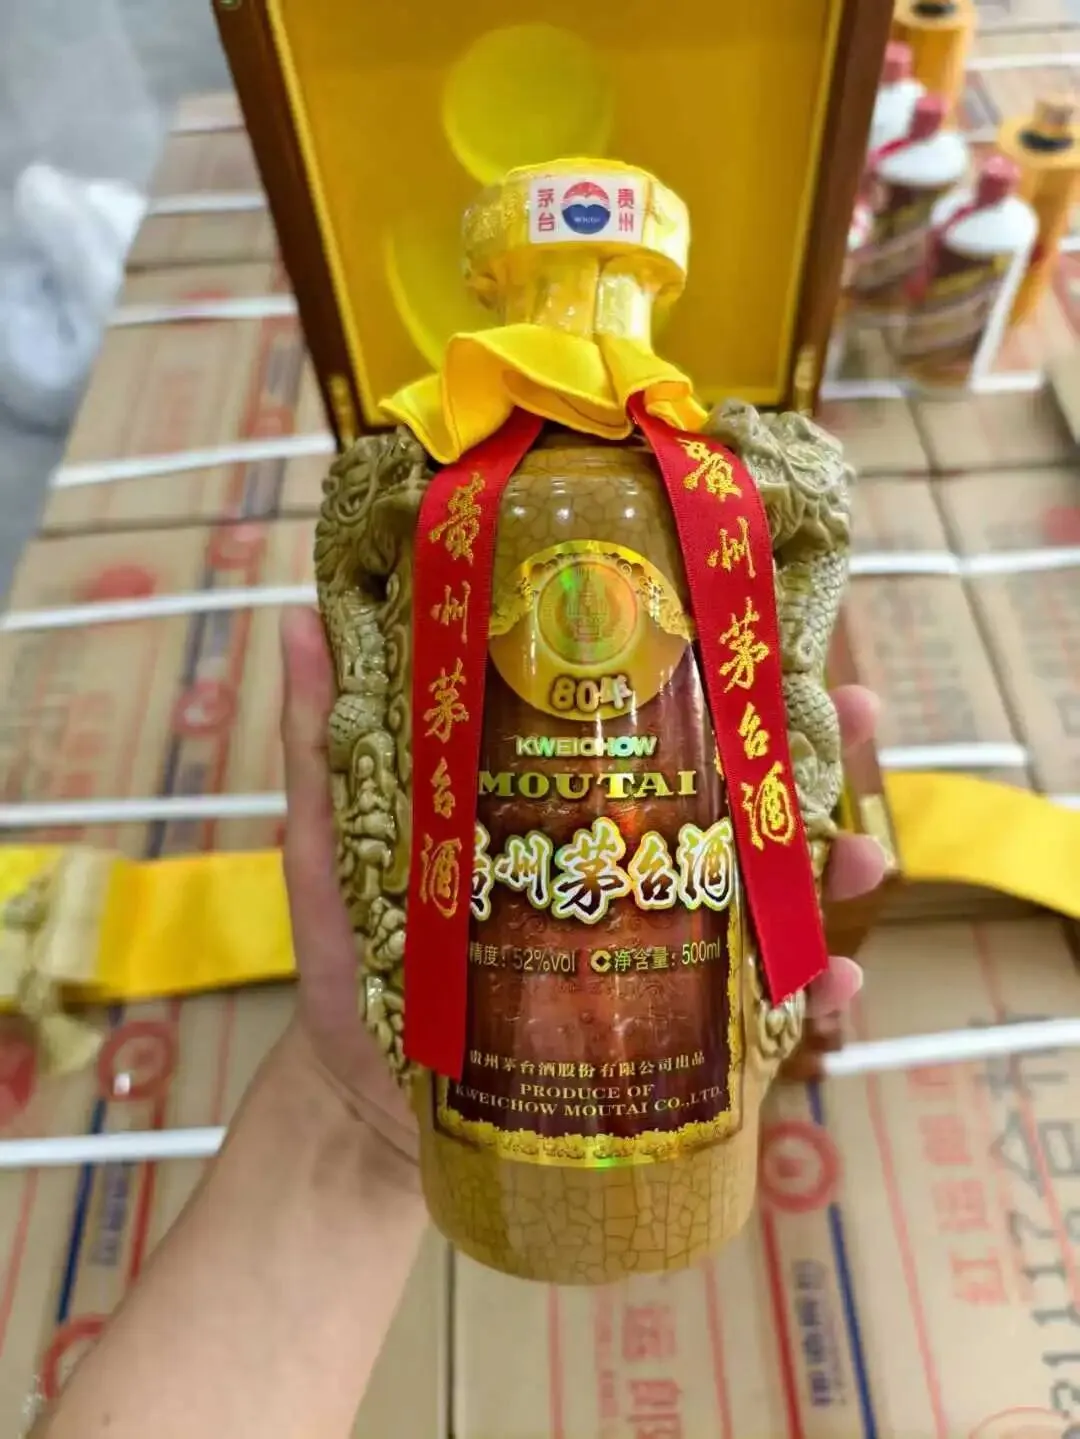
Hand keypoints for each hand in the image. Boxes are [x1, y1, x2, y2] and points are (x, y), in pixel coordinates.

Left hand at [280, 609, 883, 1116]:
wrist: (362, 1111)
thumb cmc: (349, 967)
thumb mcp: (331, 850)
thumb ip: (320, 747)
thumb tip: (296, 623)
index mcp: (557, 806)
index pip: (646, 723)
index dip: (710, 669)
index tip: (768, 623)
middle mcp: (622, 866)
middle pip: (735, 795)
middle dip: (807, 754)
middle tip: (855, 717)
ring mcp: (652, 951)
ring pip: (767, 896)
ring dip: (833, 871)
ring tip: (866, 857)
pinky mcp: (663, 1035)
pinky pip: (756, 1015)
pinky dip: (811, 999)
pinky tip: (839, 987)